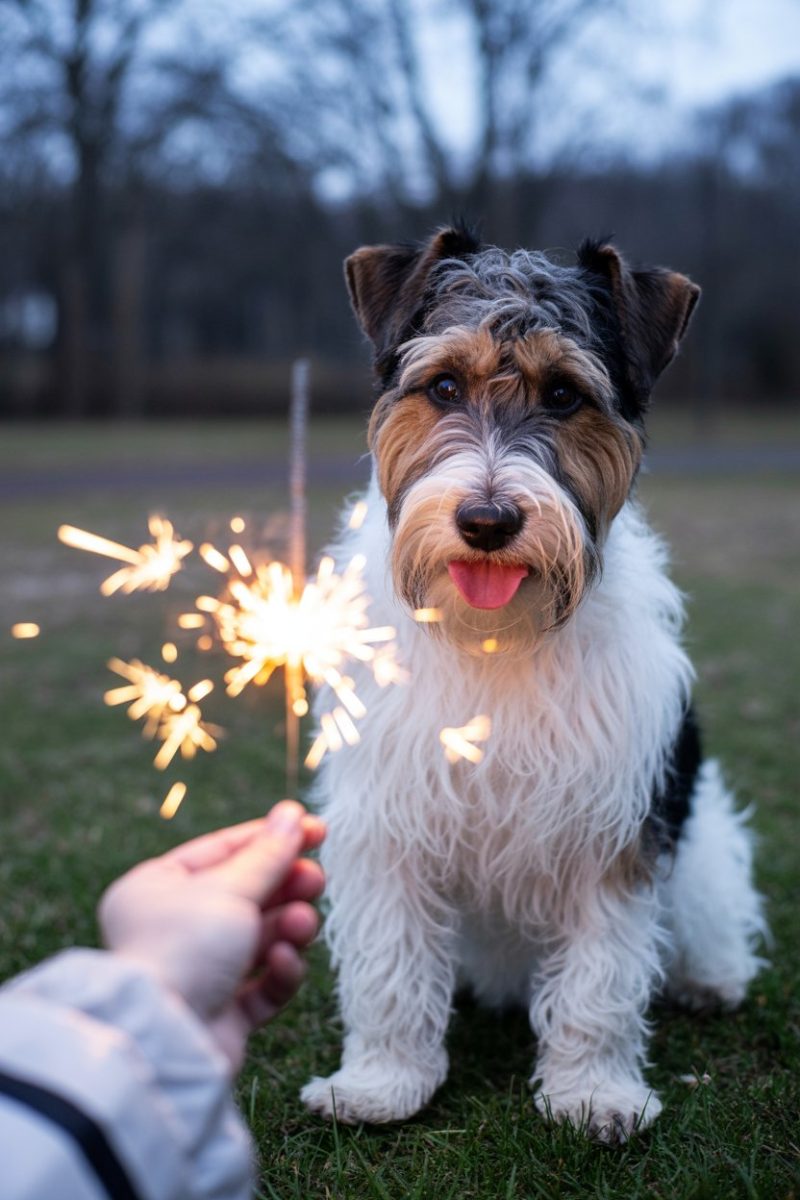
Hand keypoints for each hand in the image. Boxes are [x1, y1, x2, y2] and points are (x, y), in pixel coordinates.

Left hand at [99, 801, 324, 1068]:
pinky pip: (262, 984)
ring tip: (300, 924)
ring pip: (261, 938)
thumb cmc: (185, 949)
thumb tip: (292, 813)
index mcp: (158, 888)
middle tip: (315, 881)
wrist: (165, 1041)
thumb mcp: (230, 888)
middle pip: (248, 894)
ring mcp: (200, 972)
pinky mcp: (223, 1014)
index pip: (224, 850)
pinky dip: (279, 971)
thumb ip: (269, 854)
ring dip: (287, 928)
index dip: (272, 838)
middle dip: (286, 887)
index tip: (316, 829)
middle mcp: (175, 928)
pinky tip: (282, 961)